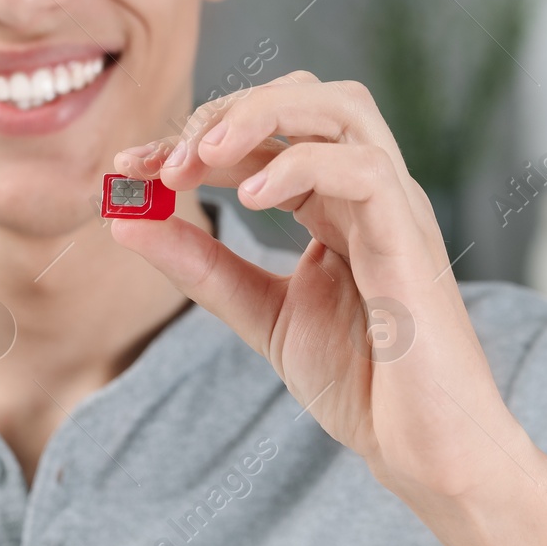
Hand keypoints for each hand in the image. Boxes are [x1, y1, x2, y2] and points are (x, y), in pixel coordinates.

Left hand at [110, 71, 536, 505]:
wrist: (423, 449)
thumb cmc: (362, 381)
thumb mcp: (259, 312)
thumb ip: (198, 265)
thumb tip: (123, 219)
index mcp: (334, 202)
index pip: (262, 135)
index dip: (190, 140)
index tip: (126, 168)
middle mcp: (367, 190)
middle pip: (303, 96)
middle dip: (224, 112)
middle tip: (162, 164)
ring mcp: (395, 206)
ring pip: (341, 107)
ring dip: (259, 115)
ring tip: (198, 158)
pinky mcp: (411, 235)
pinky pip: (363, 168)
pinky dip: (301, 166)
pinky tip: (251, 198)